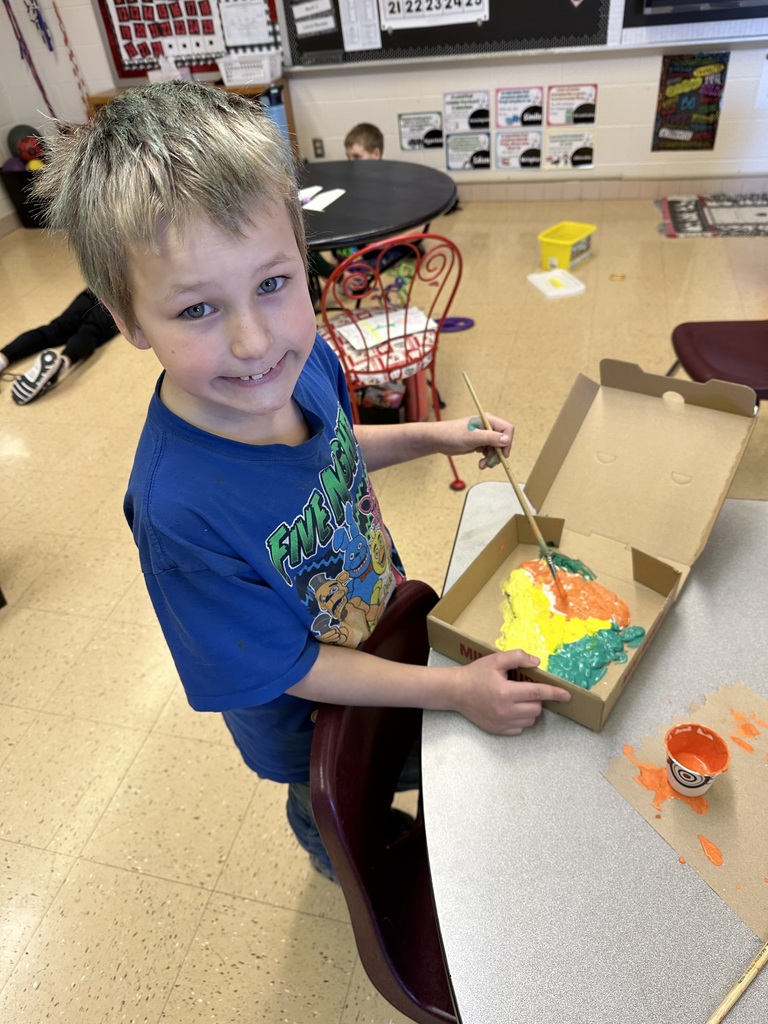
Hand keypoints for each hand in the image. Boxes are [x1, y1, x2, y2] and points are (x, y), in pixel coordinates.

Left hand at [431, 415, 513, 469]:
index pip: (507, 429)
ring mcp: (484, 435)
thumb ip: (490, 438)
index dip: (507, 442)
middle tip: (490, 463)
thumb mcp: (472, 437)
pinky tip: (481, 463)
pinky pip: (490, 452)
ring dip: (492, 458)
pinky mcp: (480, 443)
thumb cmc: (452, 434)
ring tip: (483, 464)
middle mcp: (488, 427)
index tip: (503, 454)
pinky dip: (487, 459)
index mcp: (488, 420)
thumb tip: (506, 440)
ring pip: (497, 449)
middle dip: (498, 454)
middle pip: (503, 441)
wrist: (438, 440)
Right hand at [452, 650, 570, 734]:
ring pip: (530, 720)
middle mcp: (505, 710)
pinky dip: (520, 720)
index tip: (567, 695)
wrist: (455, 692)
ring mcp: (501, 722)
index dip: (554, 693)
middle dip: (536, 699)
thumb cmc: (475, 674)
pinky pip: (519, 728)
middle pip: (536, 708)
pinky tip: (510, 709)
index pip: (537, 692)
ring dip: (530, 710)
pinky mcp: (497, 730)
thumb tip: (536, 663)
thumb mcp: (495, 660)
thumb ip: (517, 657)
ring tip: (517, 699)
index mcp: (506, 692)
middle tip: (524, 690)